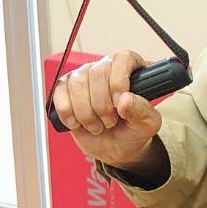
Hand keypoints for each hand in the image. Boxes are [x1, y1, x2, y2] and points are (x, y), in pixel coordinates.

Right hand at [51, 51, 164, 172]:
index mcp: (130, 68)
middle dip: (102, 105)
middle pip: (97, 73)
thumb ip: (141, 110)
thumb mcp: (147, 124)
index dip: (118, 81)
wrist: (115, 148)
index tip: (119, 104)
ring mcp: (83, 76)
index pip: (122, 59)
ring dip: (86, 113)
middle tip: (110, 122)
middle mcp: (105, 67)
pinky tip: (77, 123)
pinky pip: (59, 93)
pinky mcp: (65, 89)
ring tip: (96, 125)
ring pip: (77, 84)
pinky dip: (67, 113)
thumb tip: (124, 99)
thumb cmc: (133, 130)